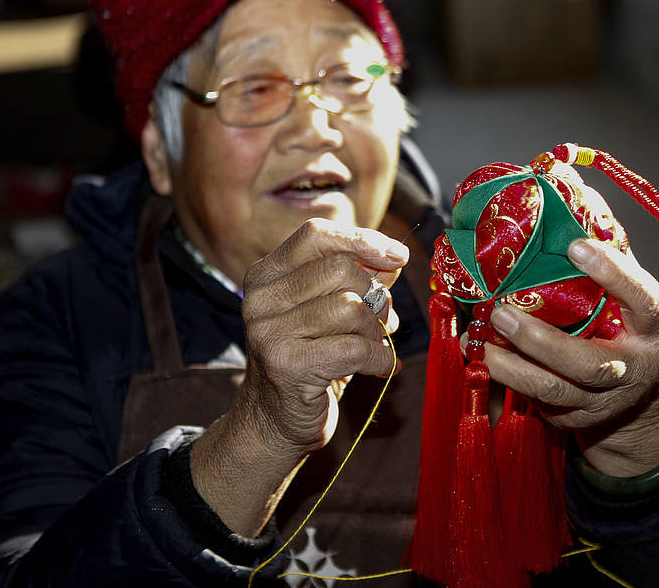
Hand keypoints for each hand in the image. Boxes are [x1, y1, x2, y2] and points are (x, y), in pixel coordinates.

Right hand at [190, 218, 407, 535]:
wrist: (274, 422)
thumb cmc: (308, 360)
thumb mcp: (324, 311)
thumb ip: (354, 280)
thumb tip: (393, 259)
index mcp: (265, 276)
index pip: (315, 236)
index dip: (362, 240)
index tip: (397, 255)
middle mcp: (260, 299)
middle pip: (341, 270)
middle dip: (376, 295)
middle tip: (383, 320)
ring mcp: (269, 332)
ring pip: (351, 307)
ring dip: (376, 330)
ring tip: (374, 346)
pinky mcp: (287, 366)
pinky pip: (356, 348)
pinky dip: (380, 359)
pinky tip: (380, 367)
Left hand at [482, 239, 658, 476]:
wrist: (636, 404)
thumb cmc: (629, 329)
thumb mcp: (635, 298)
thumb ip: (611, 259)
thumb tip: (573, 195)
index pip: (643, 300)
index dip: (613, 274)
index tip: (574, 245)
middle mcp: (635, 371)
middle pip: (590, 365)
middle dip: (541, 341)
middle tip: (501, 311)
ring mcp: (604, 402)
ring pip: (555, 391)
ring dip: (511, 366)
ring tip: (478, 340)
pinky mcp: (574, 420)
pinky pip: (536, 401)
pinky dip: (506, 378)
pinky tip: (481, 356)